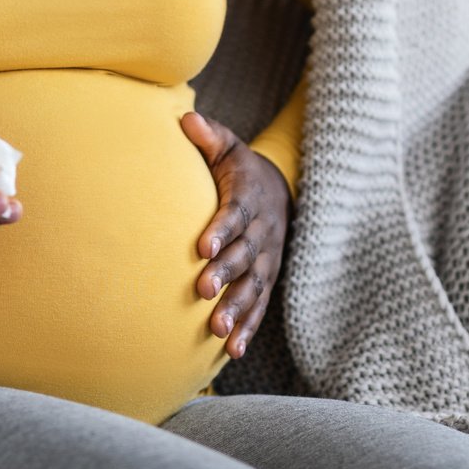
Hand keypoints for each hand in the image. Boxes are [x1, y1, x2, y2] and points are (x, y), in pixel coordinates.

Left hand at [180, 109, 290, 360]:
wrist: (281, 191)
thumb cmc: (241, 171)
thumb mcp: (229, 149)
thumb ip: (209, 137)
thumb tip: (186, 119)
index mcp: (248, 200)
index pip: (235, 215)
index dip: (220, 230)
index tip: (200, 247)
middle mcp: (262, 233)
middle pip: (244, 255)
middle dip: (225, 273)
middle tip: (202, 290)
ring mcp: (267, 260)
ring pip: (254, 287)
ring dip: (236, 309)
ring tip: (216, 330)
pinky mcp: (267, 280)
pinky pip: (260, 307)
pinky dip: (247, 328)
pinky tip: (230, 349)